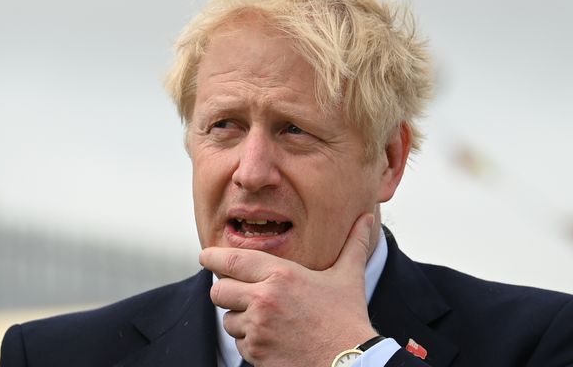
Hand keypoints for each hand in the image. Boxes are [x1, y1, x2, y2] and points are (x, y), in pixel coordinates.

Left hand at [199, 213, 378, 366]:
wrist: (350, 362)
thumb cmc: (348, 319)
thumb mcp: (349, 277)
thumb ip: (353, 244)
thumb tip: (367, 218)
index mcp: (281, 275)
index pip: (231, 261)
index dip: (212, 258)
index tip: (205, 256)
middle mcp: (264, 299)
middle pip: (219, 291)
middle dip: (225, 292)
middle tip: (238, 293)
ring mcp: (258, 328)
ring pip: (228, 320)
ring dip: (240, 320)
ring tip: (266, 320)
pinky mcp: (256, 353)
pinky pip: (239, 344)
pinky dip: (250, 342)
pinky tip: (273, 340)